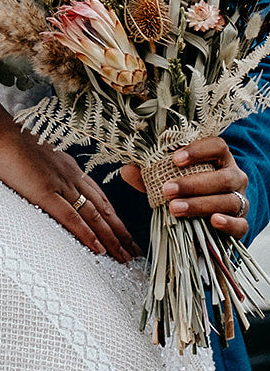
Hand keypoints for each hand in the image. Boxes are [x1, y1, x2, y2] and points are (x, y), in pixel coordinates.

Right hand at [0, 129, 139, 261]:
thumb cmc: (5, 141)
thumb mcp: (33, 156)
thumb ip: (44, 170)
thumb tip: (44, 180)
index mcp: (67, 166)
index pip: (98, 195)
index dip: (113, 215)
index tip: (124, 232)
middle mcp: (70, 175)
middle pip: (102, 208)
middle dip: (120, 231)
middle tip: (134, 251)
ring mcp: (59, 184)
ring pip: (93, 215)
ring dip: (111, 238)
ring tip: (124, 256)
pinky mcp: (45, 192)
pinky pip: (72, 218)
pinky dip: (87, 234)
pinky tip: (98, 249)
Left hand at [120, 138, 249, 239]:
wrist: (208, 215)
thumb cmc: (187, 188)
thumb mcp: (168, 178)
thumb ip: (150, 174)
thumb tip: (127, 170)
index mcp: (220, 158)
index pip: (217, 146)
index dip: (198, 150)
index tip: (174, 159)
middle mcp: (235, 176)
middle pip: (222, 177)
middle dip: (193, 184)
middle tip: (167, 190)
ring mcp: (241, 200)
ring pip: (229, 201)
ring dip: (201, 204)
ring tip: (175, 209)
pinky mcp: (242, 223)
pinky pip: (242, 224)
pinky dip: (228, 224)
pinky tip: (213, 222)